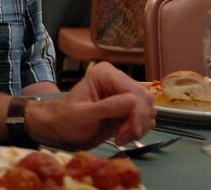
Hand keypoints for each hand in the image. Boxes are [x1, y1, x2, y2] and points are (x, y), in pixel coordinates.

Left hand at [27, 62, 154, 149]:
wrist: (62, 129)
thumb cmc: (67, 119)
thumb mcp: (83, 115)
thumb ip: (106, 107)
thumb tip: (133, 100)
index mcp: (105, 73)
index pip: (132, 90)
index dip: (137, 112)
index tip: (132, 131)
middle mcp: (117, 79)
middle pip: (144, 98)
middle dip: (138, 120)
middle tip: (124, 137)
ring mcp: (124, 93)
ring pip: (148, 107)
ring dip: (140, 126)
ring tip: (121, 137)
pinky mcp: (128, 107)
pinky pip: (145, 116)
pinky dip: (140, 128)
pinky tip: (124, 136)